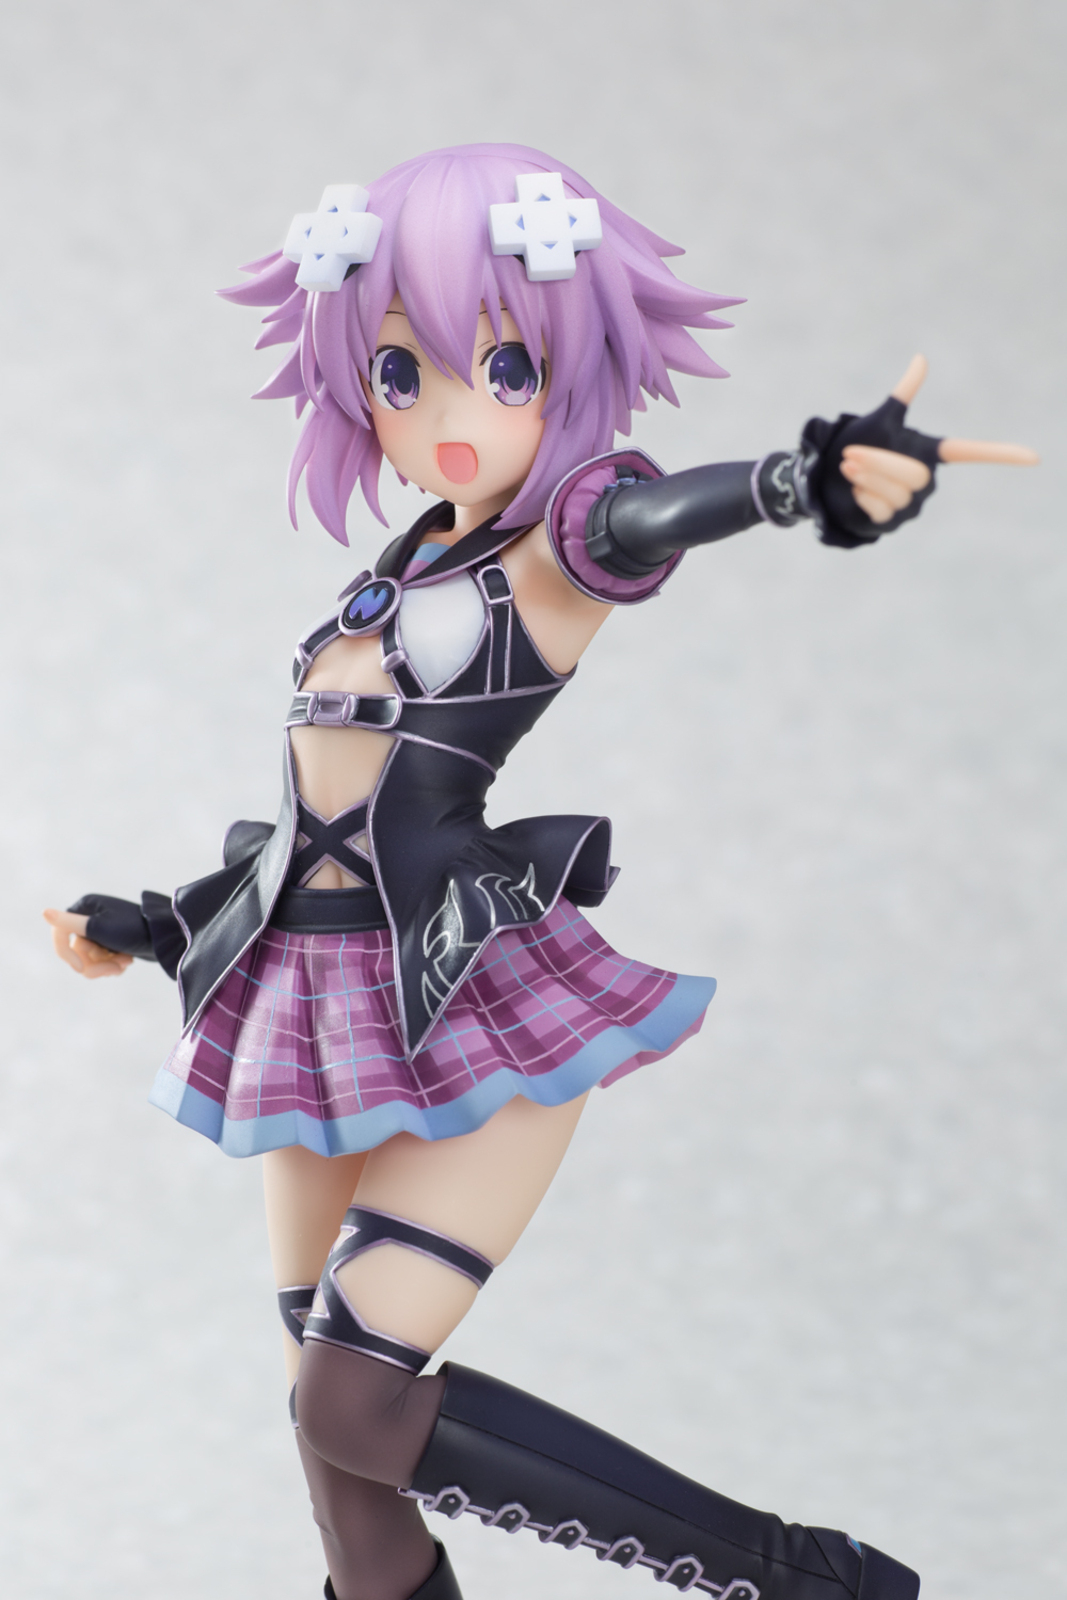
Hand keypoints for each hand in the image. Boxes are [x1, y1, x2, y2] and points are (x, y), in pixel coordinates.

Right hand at [42, 908, 132, 977]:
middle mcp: (89, 917)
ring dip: (106, 965)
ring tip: (124, 963)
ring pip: (88, 960)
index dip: (67, 954)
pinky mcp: (109, 943)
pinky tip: (127, 961)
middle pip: (76, 952)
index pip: (60, 934)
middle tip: (116, 967)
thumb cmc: (135, 930)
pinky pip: (100, 962)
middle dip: (96, 963)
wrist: (166, 937)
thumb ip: (72, 924)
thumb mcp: (102, 929)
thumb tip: (44, 913)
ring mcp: (99, 931)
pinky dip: (112, 964)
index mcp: (84, 907)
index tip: (81, 969)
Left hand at [838, 355, 1038, 523]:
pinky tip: (854, 490)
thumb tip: (922, 357)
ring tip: (849, 468)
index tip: (1034, 458)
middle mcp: (926, 480)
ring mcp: (911, 505)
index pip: (969, 452)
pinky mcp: (892, 524)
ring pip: (895, 492)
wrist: (830, 479)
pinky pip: (880, 508)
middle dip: (879, 462)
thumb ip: (904, 392)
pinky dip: (861, 495)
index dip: (1000, 454)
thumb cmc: (860, 446)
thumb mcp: (881, 419)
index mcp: (929, 453)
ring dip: (865, 477)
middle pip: (913, 474)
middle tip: (851, 454)